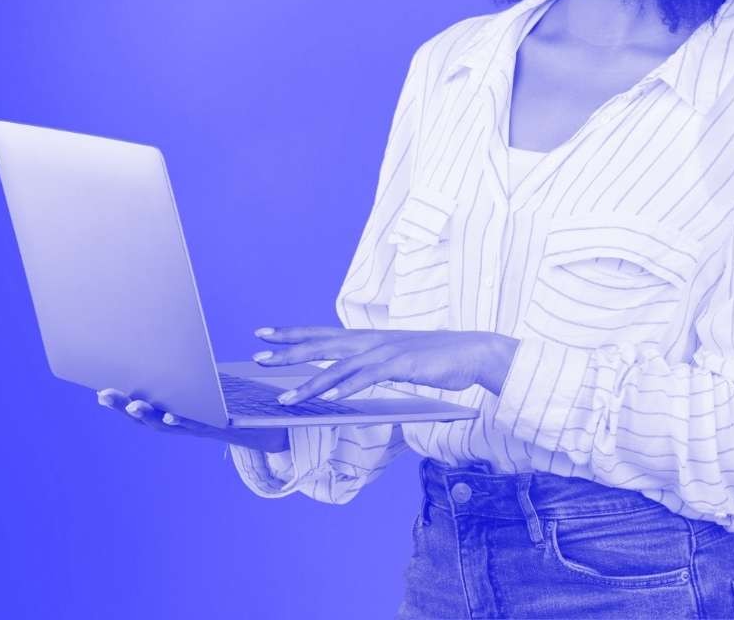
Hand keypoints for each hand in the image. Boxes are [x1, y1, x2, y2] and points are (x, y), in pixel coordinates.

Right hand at [95, 388, 290, 452]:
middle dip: (123, 407)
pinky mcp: (213, 427)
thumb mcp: (200, 388)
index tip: (98, 392)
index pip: (140, 407)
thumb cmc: (225, 404)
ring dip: (147, 415)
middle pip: (145, 417)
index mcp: (172, 411)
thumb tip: (169, 344)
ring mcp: (193, 426)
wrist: (260, 427)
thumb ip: (183, 376)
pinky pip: (194, 424)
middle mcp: (178, 422)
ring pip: (164, 423)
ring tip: (131, 404)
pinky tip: (170, 413)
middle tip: (103, 395)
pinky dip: (180, 419)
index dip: (118, 403)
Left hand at [250, 326, 519, 404]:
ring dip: (311, 384)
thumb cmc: (438, 359)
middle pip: (322, 344)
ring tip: (286, 399)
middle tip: (258, 355)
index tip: (263, 333)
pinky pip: (368, 378)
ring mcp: (386, 351)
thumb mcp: (399, 360)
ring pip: (340, 367)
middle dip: (288, 351)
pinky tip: (329, 398)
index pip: (322, 333)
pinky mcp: (402, 365)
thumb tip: (351, 378)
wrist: (475, 351)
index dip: (292, 333)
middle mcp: (372, 341)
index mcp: (369, 339)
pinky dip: (347, 387)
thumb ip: (374, 366)